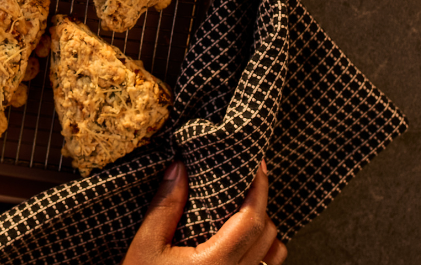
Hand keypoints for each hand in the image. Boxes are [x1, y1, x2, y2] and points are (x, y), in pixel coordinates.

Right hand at [123, 160, 287, 264]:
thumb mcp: (146, 245)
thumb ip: (165, 206)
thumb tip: (179, 167)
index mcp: (215, 264)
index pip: (253, 220)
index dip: (260, 188)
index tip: (258, 165)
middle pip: (268, 234)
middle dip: (261, 204)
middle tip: (246, 182)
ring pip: (275, 255)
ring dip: (265, 230)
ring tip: (244, 211)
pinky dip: (262, 251)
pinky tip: (240, 240)